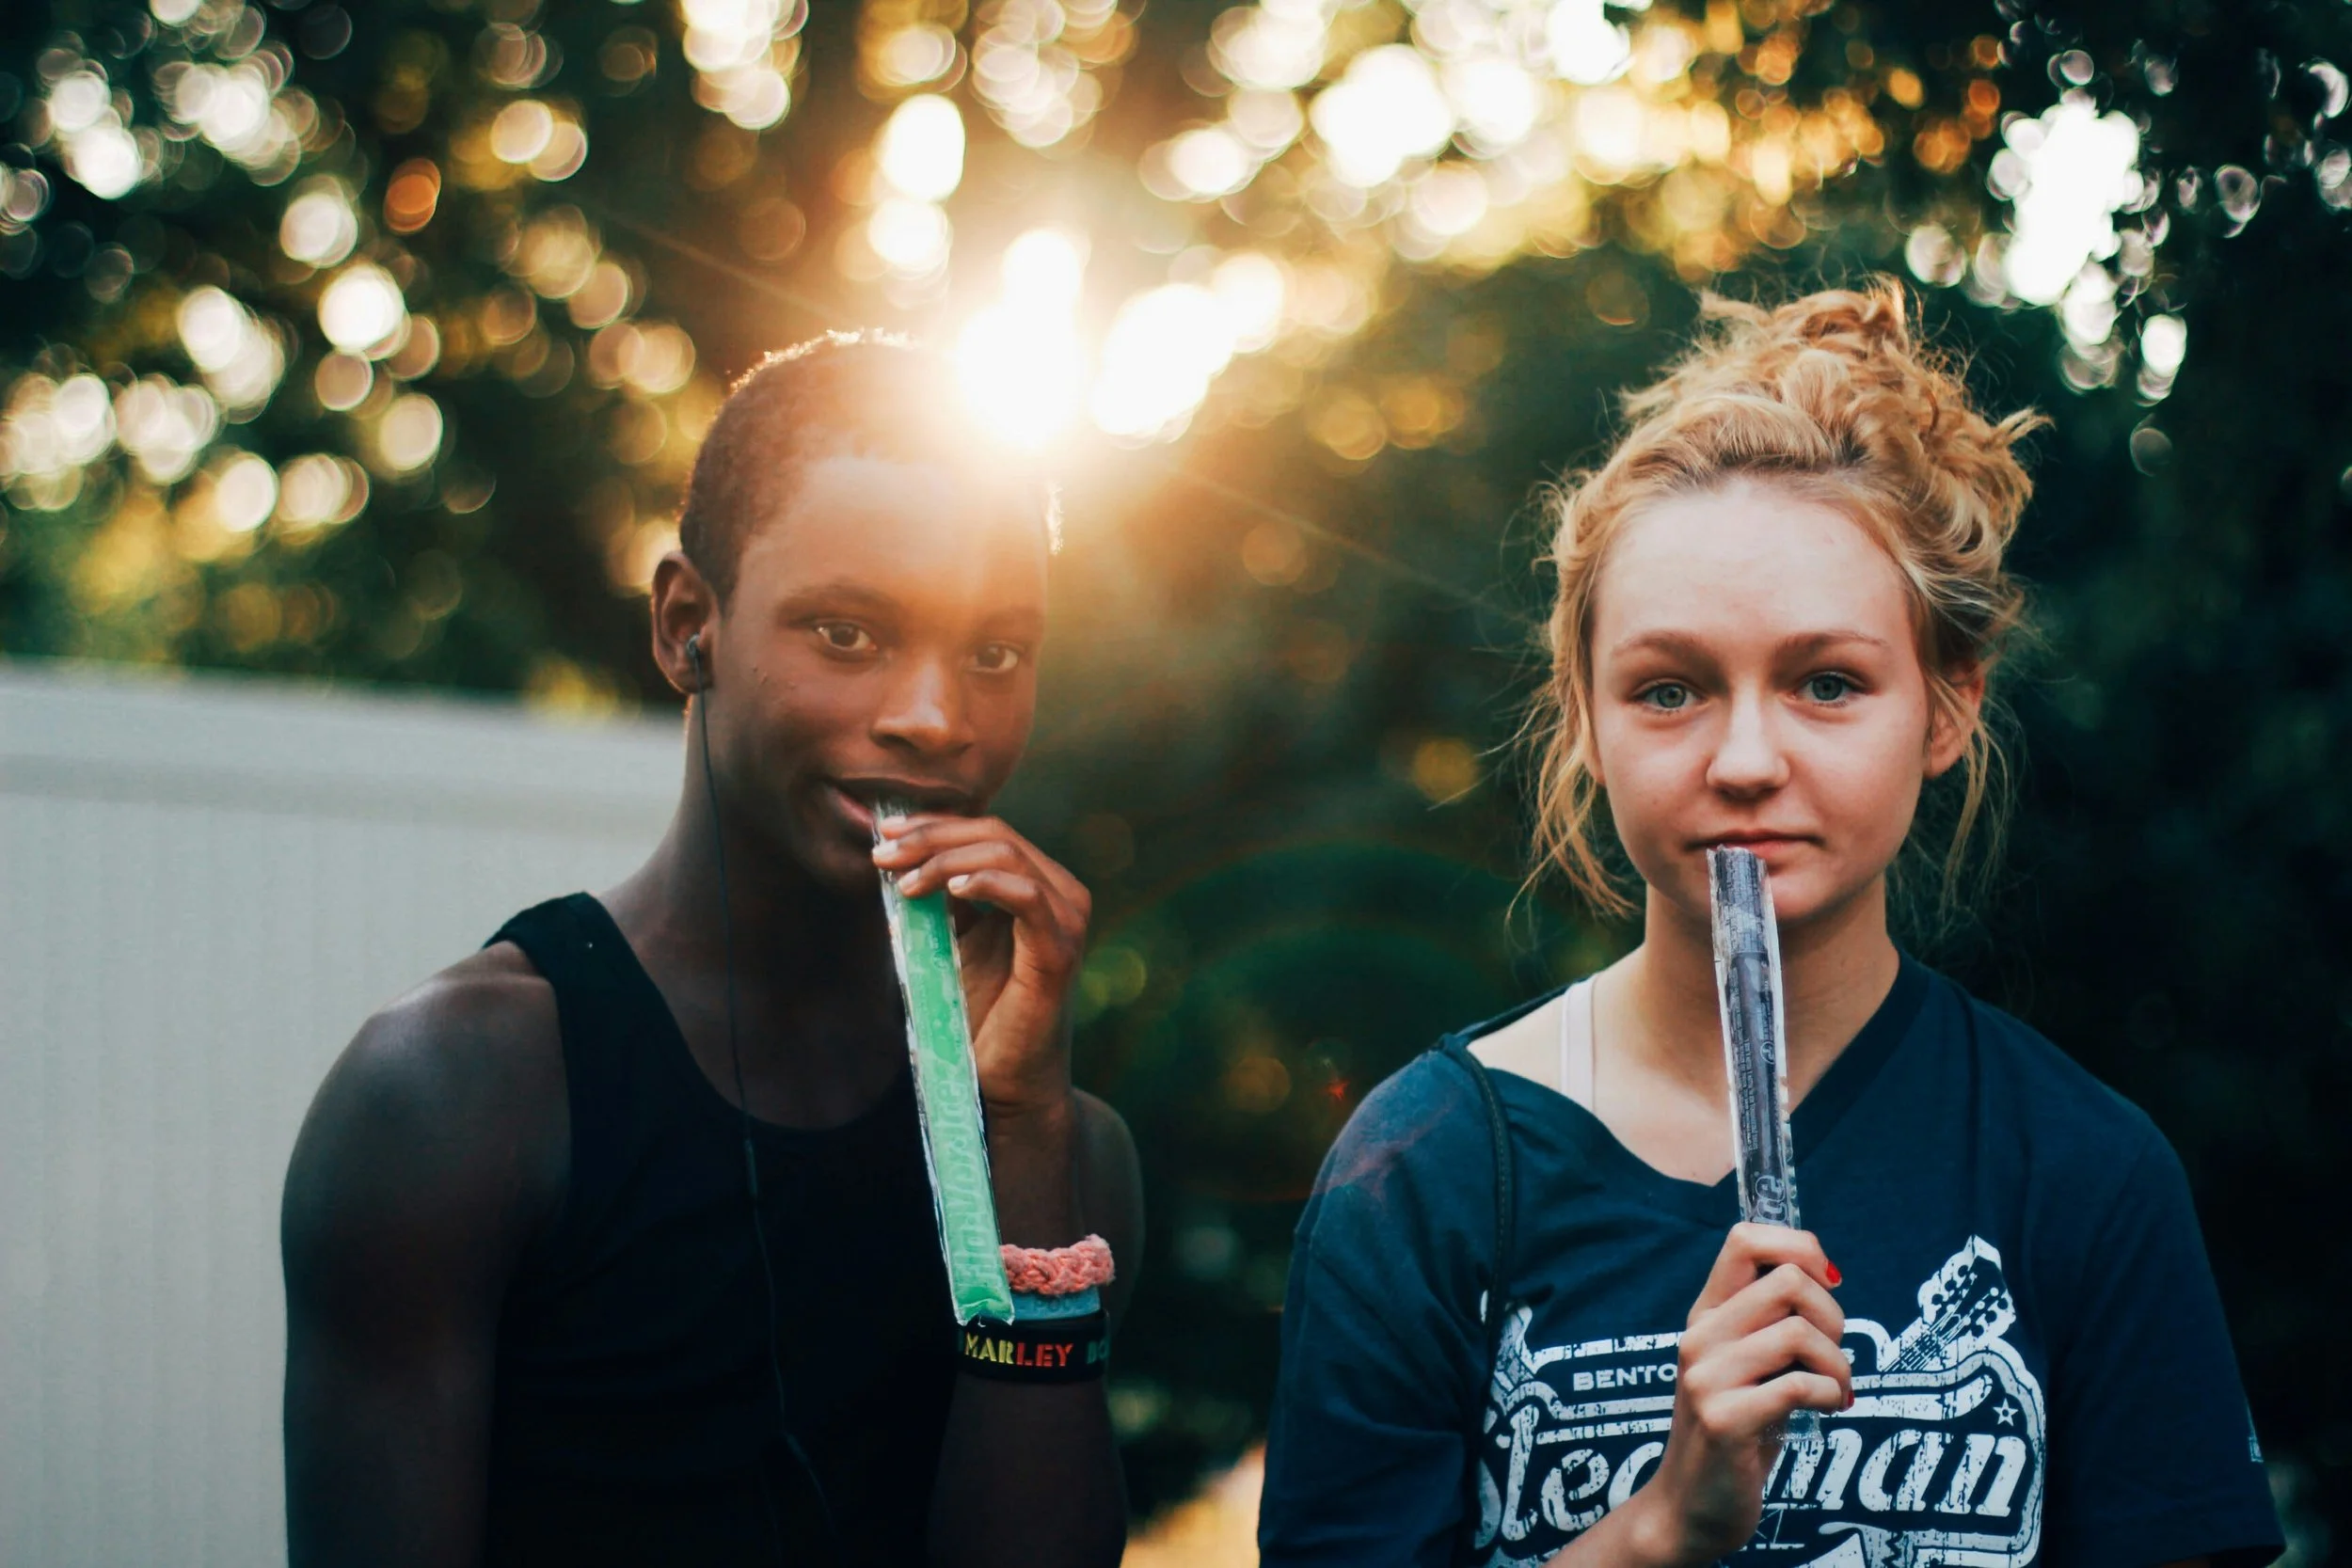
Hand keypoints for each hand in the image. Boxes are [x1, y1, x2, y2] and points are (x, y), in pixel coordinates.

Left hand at [872, 814, 1090, 1120]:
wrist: (1003, 1082)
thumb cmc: (979, 1016)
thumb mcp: (949, 945)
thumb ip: (935, 904)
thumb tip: (892, 866)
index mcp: (1037, 885)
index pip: (985, 832)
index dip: (932, 824)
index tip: (881, 831)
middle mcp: (1060, 892)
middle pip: (994, 833)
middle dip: (930, 837)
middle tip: (880, 854)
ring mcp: (1066, 918)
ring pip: (1006, 854)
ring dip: (944, 860)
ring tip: (902, 883)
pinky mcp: (1060, 949)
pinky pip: (1026, 896)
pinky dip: (985, 883)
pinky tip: (949, 889)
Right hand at [1617, 1224, 1849, 1566]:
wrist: (1689, 1506)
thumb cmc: (1734, 1431)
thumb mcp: (1744, 1365)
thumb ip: (1768, 1323)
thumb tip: (1822, 1275)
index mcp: (1706, 1314)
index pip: (1744, 1239)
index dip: (1798, 1245)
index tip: (1828, 1280)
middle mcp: (1700, 1337)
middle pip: (1787, 1280)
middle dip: (1833, 1313)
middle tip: (1834, 1353)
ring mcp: (1707, 1378)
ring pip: (1799, 1332)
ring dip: (1838, 1363)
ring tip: (1835, 1387)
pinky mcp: (1725, 1420)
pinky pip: (1799, 1386)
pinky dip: (1830, 1394)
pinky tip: (1828, 1408)